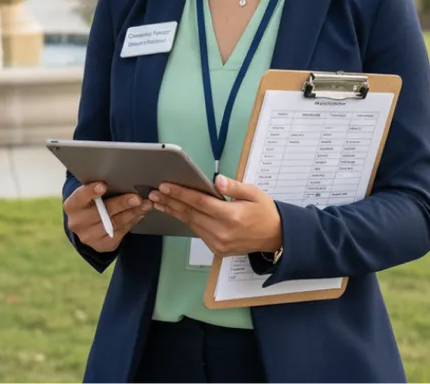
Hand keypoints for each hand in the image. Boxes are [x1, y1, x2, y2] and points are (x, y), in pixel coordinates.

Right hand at [64, 182, 151, 253]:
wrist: (87, 226)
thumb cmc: (90, 202)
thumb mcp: (88, 195)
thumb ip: (99, 188)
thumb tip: (122, 178)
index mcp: (72, 206)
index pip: (80, 197)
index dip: (91, 191)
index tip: (103, 185)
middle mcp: (77, 223)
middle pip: (102, 212)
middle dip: (122, 204)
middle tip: (137, 198)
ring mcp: (89, 237)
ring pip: (114, 224)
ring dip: (133, 213)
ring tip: (145, 204)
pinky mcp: (102, 245)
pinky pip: (120, 233)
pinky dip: (132, 221)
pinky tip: (140, 213)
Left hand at [149, 175, 282, 256]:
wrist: (276, 237)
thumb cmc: (264, 211)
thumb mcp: (253, 193)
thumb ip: (233, 187)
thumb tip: (216, 180)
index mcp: (231, 216)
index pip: (200, 202)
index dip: (181, 193)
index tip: (165, 186)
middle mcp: (223, 232)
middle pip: (190, 214)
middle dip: (170, 202)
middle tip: (153, 193)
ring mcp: (219, 243)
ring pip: (191, 224)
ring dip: (174, 212)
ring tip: (158, 201)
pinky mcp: (217, 250)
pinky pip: (198, 232)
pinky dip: (186, 221)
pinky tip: (175, 212)